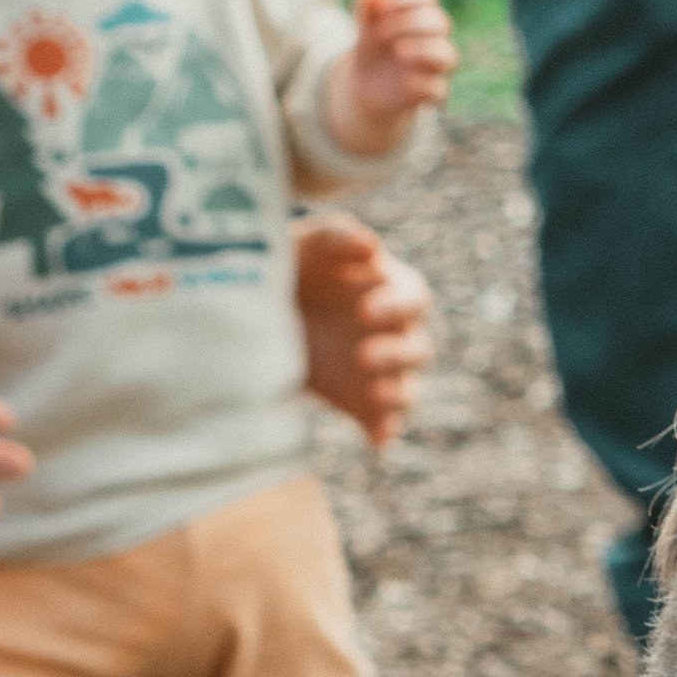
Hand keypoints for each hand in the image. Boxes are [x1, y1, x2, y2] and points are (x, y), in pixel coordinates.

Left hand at [293, 213, 433, 446]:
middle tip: (363, 356)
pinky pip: (386, 423)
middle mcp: (393, 334)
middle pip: (419, 349)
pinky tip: (375, 439)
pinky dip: (384, 431)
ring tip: (374, 394)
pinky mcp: (363, 404)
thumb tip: (371, 247)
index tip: (364, 312)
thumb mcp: (305, 244)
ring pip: (408, 389)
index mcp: (390, 291)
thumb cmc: (293, 267)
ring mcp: (381, 373)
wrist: (258, 313)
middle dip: (396, 355)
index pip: (414, 299)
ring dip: (396, 394)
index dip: (396, 307)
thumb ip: (336, 237)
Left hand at [323, 0, 456, 156]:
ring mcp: (434, 66)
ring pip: (449, 55)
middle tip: (381, 34)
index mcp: (419, 14)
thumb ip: (368, 7)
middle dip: (410, 24)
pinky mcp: (430, 92)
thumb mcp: (364, 25)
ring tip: (398, 52)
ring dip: (423, 50)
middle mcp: (433, 38)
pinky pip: (438, 89)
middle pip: (440, 22)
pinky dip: (420, 83)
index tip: (382, 9)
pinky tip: (402, 80)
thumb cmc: (372, 48)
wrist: (365, 85)